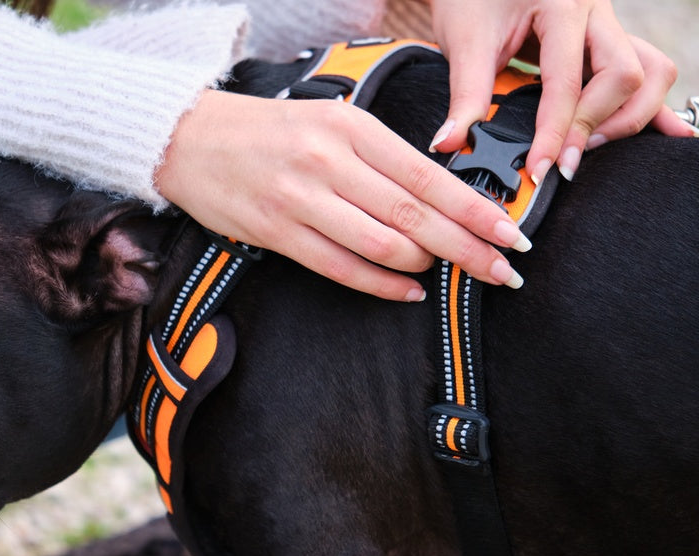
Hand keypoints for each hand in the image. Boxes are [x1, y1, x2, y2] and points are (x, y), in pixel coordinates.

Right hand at [155, 90, 529, 301]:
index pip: (429, 176)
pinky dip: (383, 285)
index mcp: (352, 128)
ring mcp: (302, 200)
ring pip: (384, 245)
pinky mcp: (277, 232)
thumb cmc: (267, 132)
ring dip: (426, 267)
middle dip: (468, 248)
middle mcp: (330, 162)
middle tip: (502, 271)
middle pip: (415, 216)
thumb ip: (380, 156)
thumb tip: (440, 197)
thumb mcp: (330, 121)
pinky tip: (408, 291)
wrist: (189, 139)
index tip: (509, 233)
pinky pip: (342, 269)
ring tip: (448, 275)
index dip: (476, 210)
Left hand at [427, 0, 698, 182]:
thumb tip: (452, 144)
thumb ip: (465, 95)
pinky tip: (670, 134)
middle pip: (627, 75)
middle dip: (599, 125)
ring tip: (588, 145)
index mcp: (562, 5)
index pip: (568, 82)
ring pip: (652, 72)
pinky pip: (648, 69)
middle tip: (565, 159)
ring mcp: (609, 25)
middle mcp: (596, 12)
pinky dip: (652, 105)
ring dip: (629, 117)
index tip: (542, 170)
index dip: (555, 133)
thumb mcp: (464, 41)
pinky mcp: (609, 40)